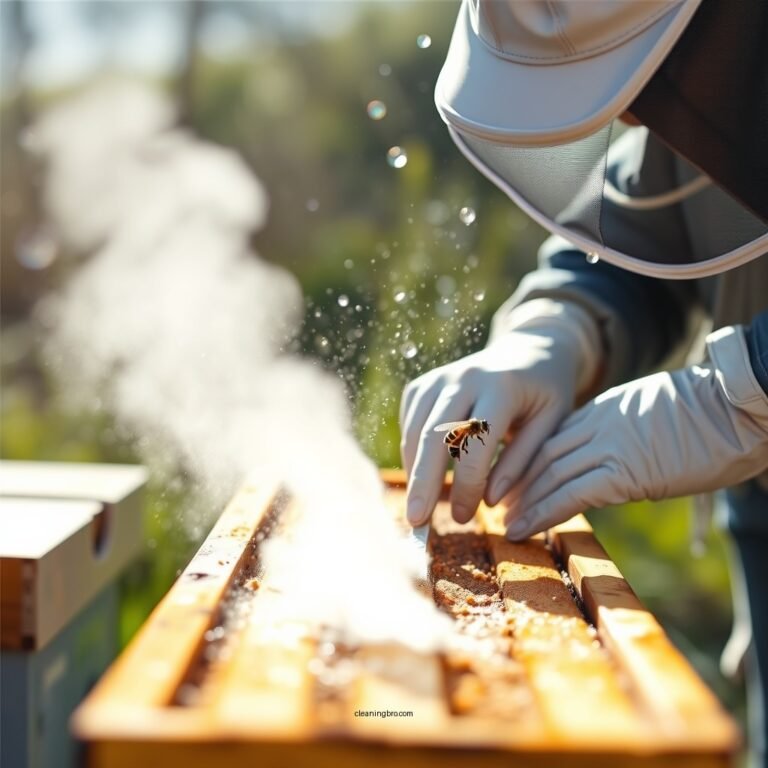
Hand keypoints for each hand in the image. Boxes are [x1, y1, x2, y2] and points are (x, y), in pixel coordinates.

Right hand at [400, 299, 600, 525]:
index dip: (467, 484)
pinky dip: (411, 452)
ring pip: (415, 429)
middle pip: (434, 434)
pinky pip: (409, 421)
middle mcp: (465, 376)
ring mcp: (440, 376)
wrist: (530, 351)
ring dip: (414, 471)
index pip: (475, 442)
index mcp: (501, 386)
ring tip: (418, 508)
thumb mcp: (551, 426)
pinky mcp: (424, 383)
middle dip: (423, 481)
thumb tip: (489, 501)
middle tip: (417, 522)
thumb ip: (522, 461)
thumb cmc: (546, 395)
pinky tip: (422, 476)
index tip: (465, 518)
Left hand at [506, 325, 767, 538]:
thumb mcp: (657, 413)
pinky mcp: (623, 471)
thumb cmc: (713, 412)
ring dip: (524, 501)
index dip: (531, 462)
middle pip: (543, 455)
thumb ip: (629, 431)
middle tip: (497, 504)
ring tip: (503, 522)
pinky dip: (543, 512)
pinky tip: (523, 528)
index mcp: (606, 409)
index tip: (515, 481)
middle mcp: (599, 424)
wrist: (738, 405)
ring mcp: (609, 445)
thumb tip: (626, 455)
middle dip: (519, 482)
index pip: (555, 438)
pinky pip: (571, 493)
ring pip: (550, 474)